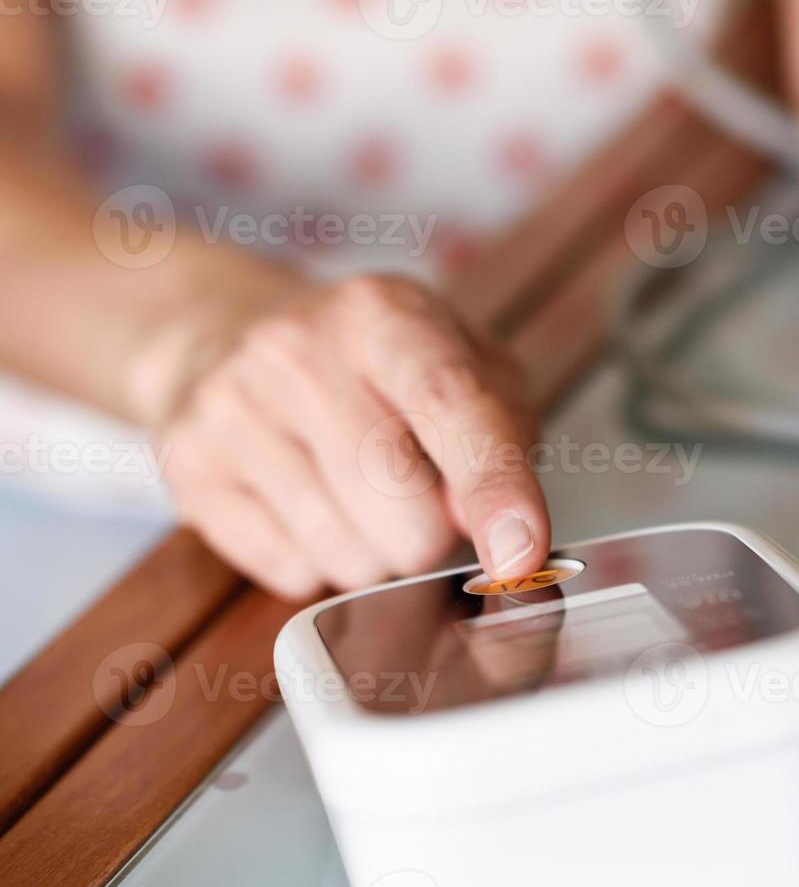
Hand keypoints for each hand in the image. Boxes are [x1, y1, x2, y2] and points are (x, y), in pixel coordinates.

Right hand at [154, 274, 549, 600]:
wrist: (227, 334)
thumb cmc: (374, 364)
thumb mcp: (464, 364)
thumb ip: (501, 434)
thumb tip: (487, 520)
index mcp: (382, 315)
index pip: (451, 405)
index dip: (494, 487)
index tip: (521, 552)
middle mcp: (298, 351)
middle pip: (399, 505)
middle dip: (430, 535)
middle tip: (419, 501)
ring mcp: (232, 407)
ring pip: (345, 553)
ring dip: (376, 554)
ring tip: (359, 500)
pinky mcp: (189, 467)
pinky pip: (290, 571)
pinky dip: (318, 563)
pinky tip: (308, 507)